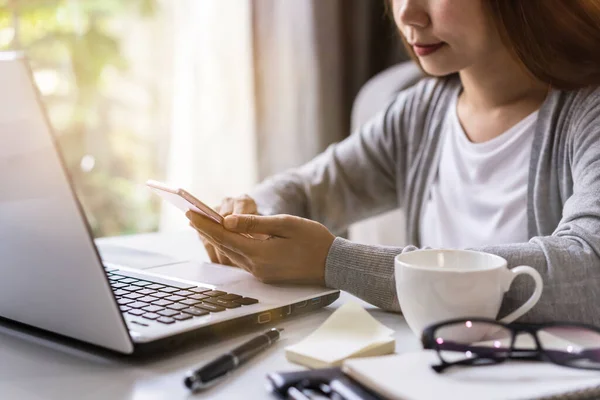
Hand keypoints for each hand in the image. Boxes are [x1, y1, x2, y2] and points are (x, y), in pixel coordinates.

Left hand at [186, 211, 335, 284]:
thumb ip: (255, 223)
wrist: (333, 264)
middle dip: (206, 231)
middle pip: (224, 247)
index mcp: (260, 254)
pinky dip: (231, 246)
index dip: (205, 224)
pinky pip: (243, 259)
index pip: (224, 236)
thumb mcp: (285, 224)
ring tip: (204, 225)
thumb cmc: (314, 240)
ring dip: (217, 240)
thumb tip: (228, 221)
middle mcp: (256, 267)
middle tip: (190, 216)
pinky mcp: (267, 275)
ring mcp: (261, 273)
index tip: (190, 213)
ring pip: (232, 254)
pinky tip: (228, 238)